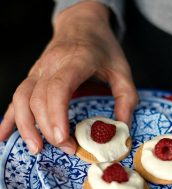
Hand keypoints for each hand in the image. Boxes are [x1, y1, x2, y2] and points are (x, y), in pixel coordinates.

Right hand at [0, 2, 137, 153]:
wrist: (82, 24)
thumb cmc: (102, 48)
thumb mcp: (122, 69)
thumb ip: (126, 98)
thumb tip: (121, 128)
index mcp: (75, 61)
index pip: (57, 88)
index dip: (56, 115)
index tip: (63, 139)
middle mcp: (50, 65)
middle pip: (37, 99)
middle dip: (48, 129)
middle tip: (67, 148)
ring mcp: (38, 71)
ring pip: (21, 99)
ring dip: (25, 126)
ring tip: (35, 148)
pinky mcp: (32, 77)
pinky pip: (16, 98)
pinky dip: (8, 118)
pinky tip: (4, 135)